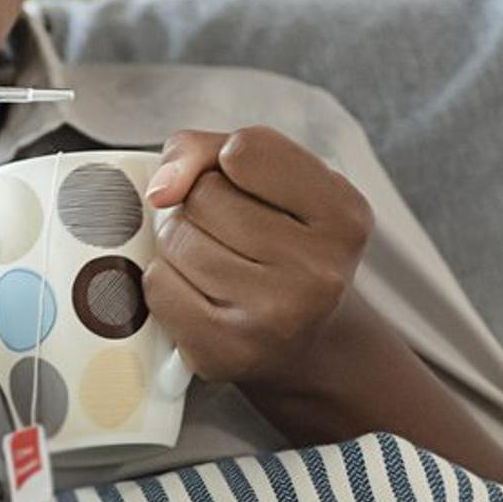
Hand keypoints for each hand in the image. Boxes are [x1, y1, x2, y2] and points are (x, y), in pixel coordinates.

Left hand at [143, 126, 375, 390]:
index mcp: (343, 216)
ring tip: (217, 260)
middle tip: (233, 234)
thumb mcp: (271, 180)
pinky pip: (159, 284)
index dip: (230, 162)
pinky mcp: (227, 351)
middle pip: (205, 196)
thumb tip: (162, 190)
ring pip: (177, 238)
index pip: (245, 150)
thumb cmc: (279, 243)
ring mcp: (273, 317)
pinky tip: (200, 292)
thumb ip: (206, 150)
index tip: (250, 188)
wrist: (302, 341)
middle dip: (202, 205)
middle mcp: (318, 271)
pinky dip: (166, 280)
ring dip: (180, 241)